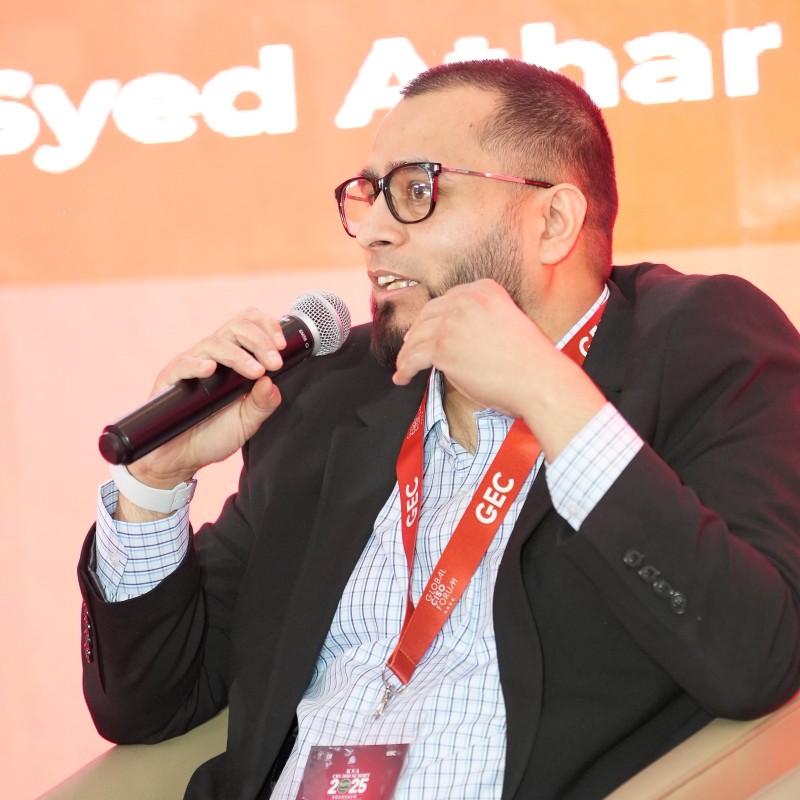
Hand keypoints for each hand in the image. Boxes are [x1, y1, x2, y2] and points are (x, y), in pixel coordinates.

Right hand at [126, 307, 286, 489]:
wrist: (181, 458)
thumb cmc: (213, 436)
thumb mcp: (248, 422)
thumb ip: (263, 404)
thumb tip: (272, 383)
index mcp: (233, 359)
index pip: (248, 325)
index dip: (266, 326)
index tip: (282, 345)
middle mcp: (213, 357)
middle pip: (235, 327)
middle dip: (260, 340)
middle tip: (275, 362)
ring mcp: (191, 365)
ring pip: (214, 343)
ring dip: (239, 355)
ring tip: (255, 371)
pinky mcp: (171, 379)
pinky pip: (183, 364)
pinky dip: (197, 364)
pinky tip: (210, 369)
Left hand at [392, 279, 605, 459]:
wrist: (538, 379)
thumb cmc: (530, 361)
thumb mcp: (508, 321)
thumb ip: (480, 321)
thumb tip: (456, 337)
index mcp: (484, 289)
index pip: (447, 300)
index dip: (433, 317)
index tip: (426, 328)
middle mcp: (466, 300)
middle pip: (428, 315)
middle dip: (416, 333)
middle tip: (410, 346)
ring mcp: (452, 322)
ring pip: (417, 337)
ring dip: (407, 353)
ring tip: (403, 365)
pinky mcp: (443, 348)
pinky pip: (413, 358)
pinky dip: (404, 369)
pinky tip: (402, 376)